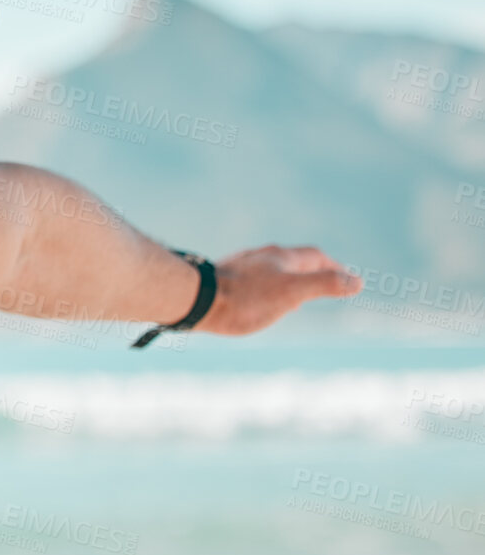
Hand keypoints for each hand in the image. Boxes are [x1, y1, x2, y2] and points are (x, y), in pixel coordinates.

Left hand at [195, 245, 362, 336]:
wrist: (197, 298)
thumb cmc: (246, 298)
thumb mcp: (292, 292)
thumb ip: (324, 284)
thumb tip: (356, 281)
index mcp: (281, 257)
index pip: (316, 256)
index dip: (335, 267)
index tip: (348, 280)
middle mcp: (262, 256)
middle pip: (293, 259)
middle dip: (312, 270)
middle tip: (325, 283)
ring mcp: (242, 265)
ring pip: (272, 267)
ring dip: (288, 278)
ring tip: (295, 294)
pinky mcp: (225, 277)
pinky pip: (253, 277)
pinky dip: (267, 285)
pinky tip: (258, 298)